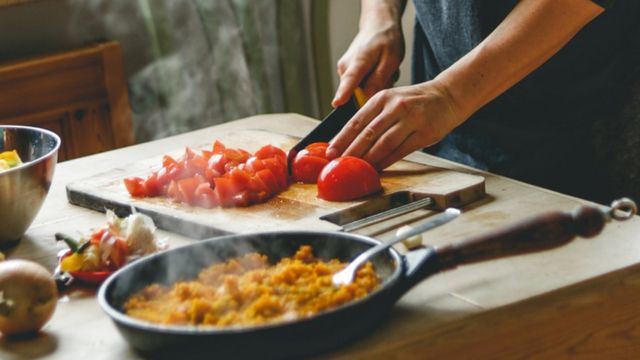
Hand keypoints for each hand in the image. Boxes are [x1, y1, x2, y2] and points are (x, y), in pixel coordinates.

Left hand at [326, 81, 463, 169]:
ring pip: (383, 144)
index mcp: (382, 98)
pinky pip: (401, 151)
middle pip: (368, 134)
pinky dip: (387, 161)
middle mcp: (395, 107)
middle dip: (351, 152)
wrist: (448, 95)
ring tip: (356, 169)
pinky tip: (377, 169)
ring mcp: (411, 120)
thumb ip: (373, 117)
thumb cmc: (414, 102)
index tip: (330, 151)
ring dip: (368, 159)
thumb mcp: (391, 100)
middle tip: (339, 164)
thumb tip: (350, 140)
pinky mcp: (424, 133)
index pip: (356, 121)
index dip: (341, 138)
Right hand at [332, 9, 403, 107]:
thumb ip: (379, 79)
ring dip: (375, 84)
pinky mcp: (347, 73)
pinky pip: (360, 85)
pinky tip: (377, 70)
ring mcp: (344, 70)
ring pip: (361, 90)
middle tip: (387, 74)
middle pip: (358, 93)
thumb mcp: (391, 59)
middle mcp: (346, 67)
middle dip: (375, 90)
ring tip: (383, 69)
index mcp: (358, 61)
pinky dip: (372, 81)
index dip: (343, 93)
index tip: (336, 104)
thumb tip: (367, 96)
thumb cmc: (386, 39)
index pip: (349, 80)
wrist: (377, 26)